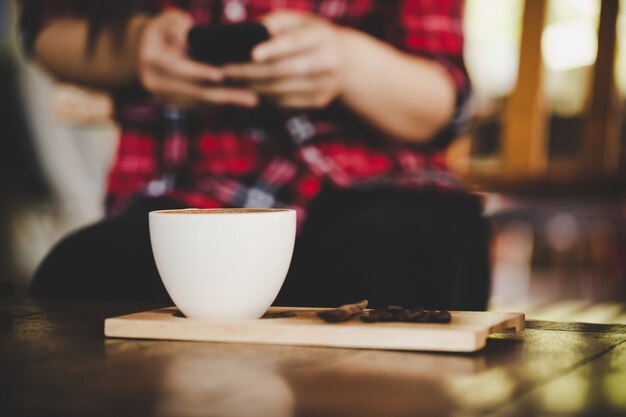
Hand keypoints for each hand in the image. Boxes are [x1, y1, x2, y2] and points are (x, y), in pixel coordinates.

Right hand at [137, 10, 257, 106]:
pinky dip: (221, 103)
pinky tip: (241, 100)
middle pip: (195, 92)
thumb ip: (177, 24)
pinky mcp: (176, 104)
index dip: (199, 72)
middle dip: (224, 95)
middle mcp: (156, 82)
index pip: (178, 68)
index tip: (221, 75)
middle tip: (252, 97)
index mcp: (152, 59)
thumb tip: (186, 37)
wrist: (147, 52)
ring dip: (227, 102)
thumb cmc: (164, 30)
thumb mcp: (168, 20)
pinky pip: (201, 106)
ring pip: (200, 103)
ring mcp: (166, 97)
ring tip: (252, 99)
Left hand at [222, 11, 344, 108]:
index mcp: (321, 36)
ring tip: (232, 81)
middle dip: (252, 71)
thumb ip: (275, 24)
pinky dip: (265, 97)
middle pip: (284, 70)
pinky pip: (287, 102)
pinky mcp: (319, 101)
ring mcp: (325, 85)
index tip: (252, 54)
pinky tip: (249, 91)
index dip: (274, 49)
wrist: (347, 62)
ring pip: (283, 89)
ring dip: (254, 87)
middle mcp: (327, 61)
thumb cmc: (310, 36)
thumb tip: (245, 35)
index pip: (295, 43)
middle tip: (226, 71)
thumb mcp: (300, 22)